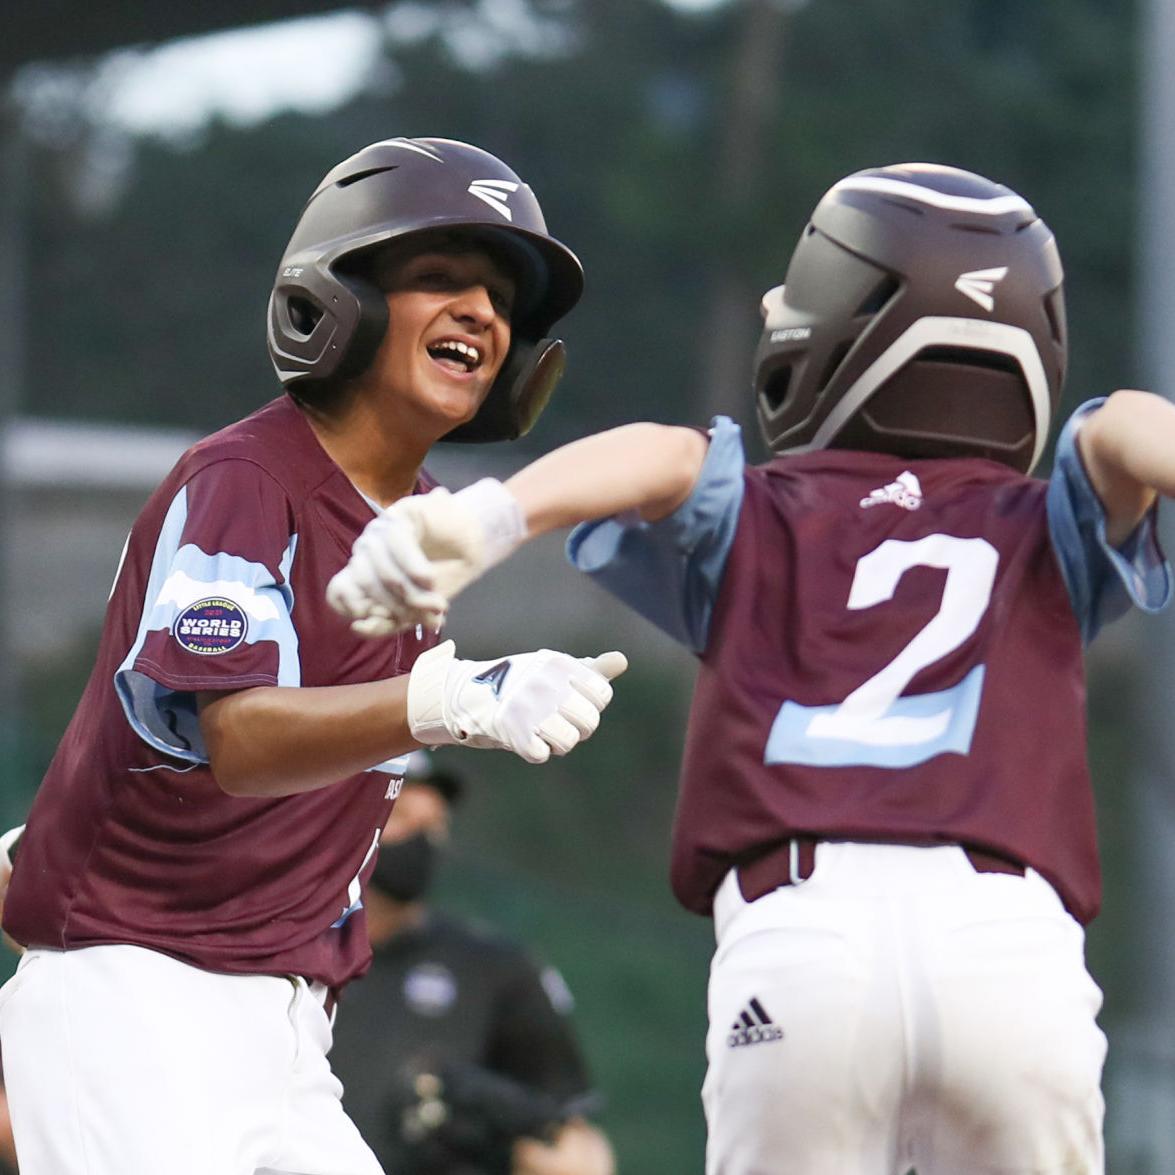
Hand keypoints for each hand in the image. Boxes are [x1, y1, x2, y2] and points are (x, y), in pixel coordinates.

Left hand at [327, 480, 524, 637]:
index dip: (355, 608)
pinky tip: (430, 579)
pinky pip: (397, 544)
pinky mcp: (400, 514)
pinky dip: (414, 568)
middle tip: (428, 618)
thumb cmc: (444, 576)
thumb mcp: (414, 609)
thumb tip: (356, 627)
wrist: (474, 547)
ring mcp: (381, 531)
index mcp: (362, 571)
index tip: (382, 619)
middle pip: (364, 583)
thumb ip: (387, 622)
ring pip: (382, 570)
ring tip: (439, 605)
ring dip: (412, 594)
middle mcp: (365, 550)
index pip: (338, 591)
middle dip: (397, 608)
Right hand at [407, 641, 627, 763]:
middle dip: (577, 727)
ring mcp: (528, 707)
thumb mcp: (555, 670)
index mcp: (559, 664)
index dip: (590, 703)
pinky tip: (524, 737)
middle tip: (556, 718)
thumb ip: (591, 671)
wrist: (470, 694)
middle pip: (589, 722)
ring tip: (541, 729)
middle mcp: (545, 683)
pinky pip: (542, 755)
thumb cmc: (523, 682)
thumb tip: (622, 661)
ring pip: (569, 742)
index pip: (602, 695)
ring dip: (557, 742)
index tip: (571, 699)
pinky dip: (535, 751)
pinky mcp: (512, 731)